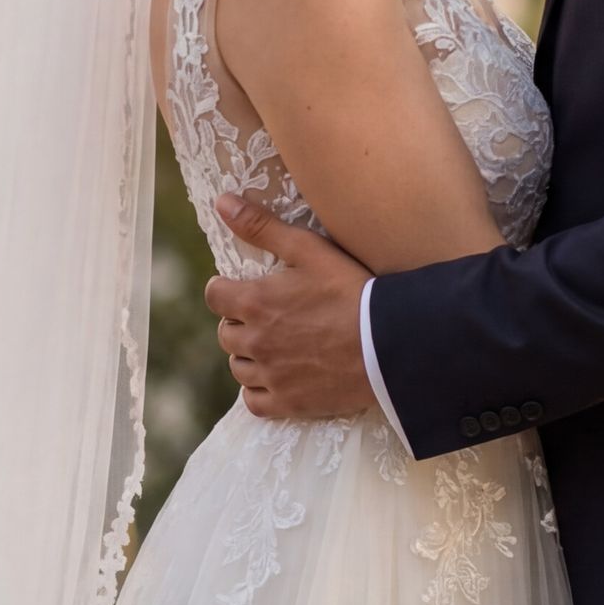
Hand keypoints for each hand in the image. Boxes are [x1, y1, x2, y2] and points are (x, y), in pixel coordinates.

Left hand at [200, 200, 377, 421]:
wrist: (388, 343)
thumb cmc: (351, 290)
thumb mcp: (308, 249)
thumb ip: (261, 227)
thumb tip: (221, 201)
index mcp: (255, 302)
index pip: (214, 296)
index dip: (227, 289)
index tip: (244, 289)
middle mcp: (255, 341)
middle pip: (226, 333)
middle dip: (240, 322)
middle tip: (269, 316)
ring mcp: (270, 375)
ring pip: (238, 367)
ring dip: (249, 355)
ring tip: (276, 345)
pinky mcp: (288, 402)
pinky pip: (254, 401)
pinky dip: (260, 390)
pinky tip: (279, 376)